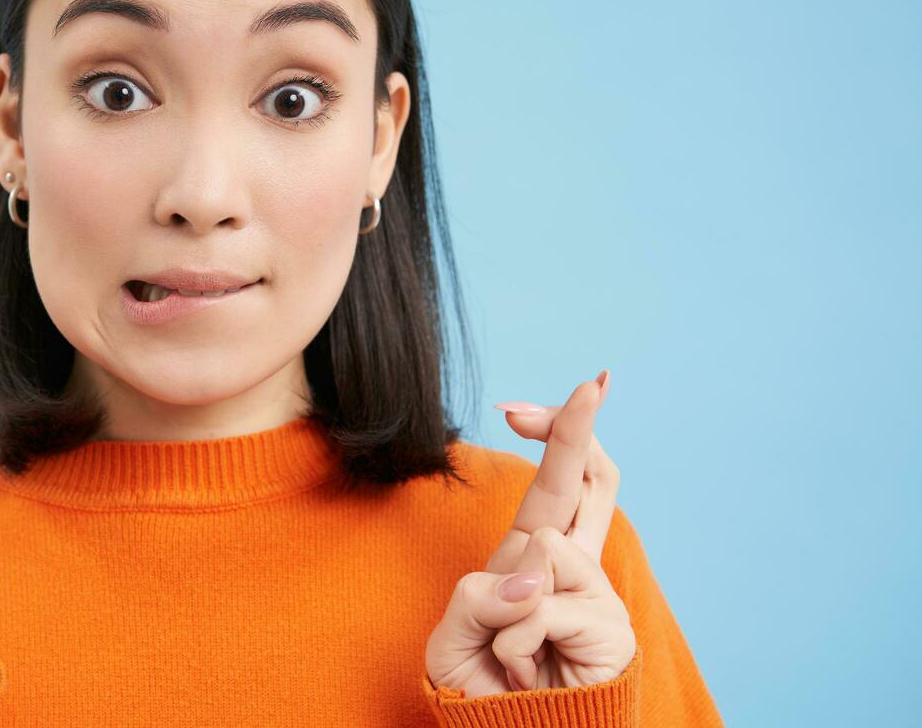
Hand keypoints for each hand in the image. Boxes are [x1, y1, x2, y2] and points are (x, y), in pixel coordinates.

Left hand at [423, 370, 635, 697]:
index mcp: (531, 554)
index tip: (593, 383)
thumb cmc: (478, 682)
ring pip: (551, 540)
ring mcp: (594, 593)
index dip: (570, 431)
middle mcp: (569, 565)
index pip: (560, 480)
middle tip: (566, 392)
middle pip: (592, 479)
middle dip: (576, 429)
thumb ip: (485, 596)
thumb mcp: (457, 630)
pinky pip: (545, 603)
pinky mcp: (609, 630)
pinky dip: (513, 638)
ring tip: (506, 648)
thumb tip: (537, 579)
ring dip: (506, 599)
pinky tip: (521, 667)